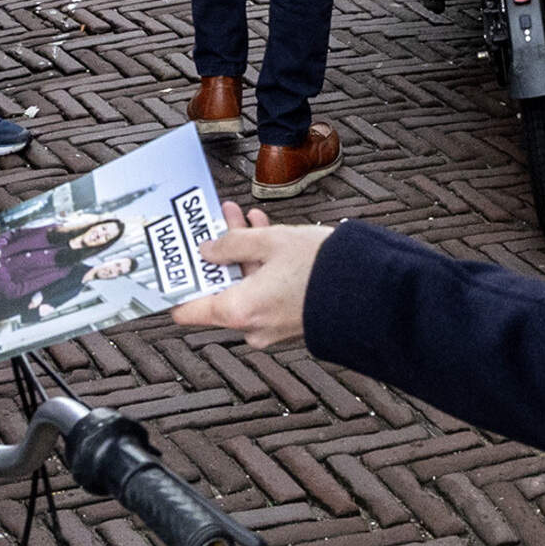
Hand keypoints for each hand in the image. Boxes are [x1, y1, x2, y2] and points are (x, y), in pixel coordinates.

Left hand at [173, 205, 332, 347]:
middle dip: (218, 253)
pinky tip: (266, 235)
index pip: (186, 310)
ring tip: (244, 218)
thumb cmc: (321, 268)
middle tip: (216, 220)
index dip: (177, 284)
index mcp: (238, 311)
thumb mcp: (271, 241)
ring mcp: (271, 327)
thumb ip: (232, 243)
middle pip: (219, 289)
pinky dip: (262, 268)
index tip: (173, 261)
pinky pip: (264, 293)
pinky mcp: (290, 322)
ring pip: (244, 287)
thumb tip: (208, 249)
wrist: (372, 289)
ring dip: (242, 254)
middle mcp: (251, 326)